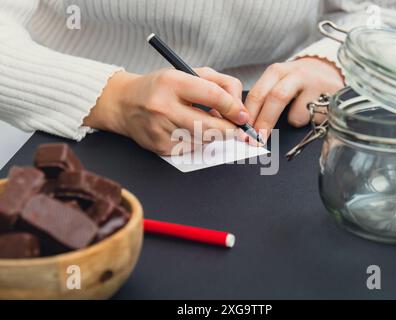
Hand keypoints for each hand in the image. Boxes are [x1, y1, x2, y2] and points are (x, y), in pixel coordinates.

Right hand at [84, 68, 248, 154]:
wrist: (125, 103)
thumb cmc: (161, 87)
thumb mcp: (188, 74)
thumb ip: (218, 85)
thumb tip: (239, 111)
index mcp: (172, 82)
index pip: (213, 96)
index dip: (233, 108)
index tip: (243, 116)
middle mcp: (163, 106)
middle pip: (209, 126)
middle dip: (229, 131)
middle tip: (239, 132)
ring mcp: (160, 129)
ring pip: (203, 140)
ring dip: (212, 136)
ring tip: (205, 123)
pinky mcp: (159, 146)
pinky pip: (191, 148)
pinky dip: (197, 141)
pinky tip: (188, 130)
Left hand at [244, 57, 344, 143]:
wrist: (327, 71)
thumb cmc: (295, 84)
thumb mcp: (277, 84)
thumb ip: (262, 101)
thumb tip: (246, 128)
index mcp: (276, 72)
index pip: (257, 94)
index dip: (249, 116)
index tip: (243, 134)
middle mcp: (295, 74)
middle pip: (275, 98)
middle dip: (264, 123)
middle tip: (257, 140)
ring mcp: (314, 84)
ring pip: (297, 113)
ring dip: (293, 121)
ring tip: (300, 113)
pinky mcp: (331, 95)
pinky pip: (315, 119)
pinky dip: (310, 121)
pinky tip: (315, 111)